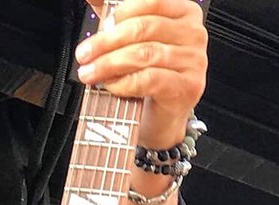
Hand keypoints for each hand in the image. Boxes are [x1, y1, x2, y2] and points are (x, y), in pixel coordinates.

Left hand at [77, 0, 207, 146]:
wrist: (160, 119)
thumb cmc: (146, 77)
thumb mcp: (130, 40)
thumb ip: (115, 14)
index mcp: (184, 13)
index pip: (152, 2)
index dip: (120, 13)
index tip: (98, 29)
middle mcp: (194, 33)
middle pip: (144, 28)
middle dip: (107, 42)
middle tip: (84, 55)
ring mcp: (194, 60)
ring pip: (145, 54)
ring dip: (110, 64)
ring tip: (89, 73)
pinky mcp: (187, 87)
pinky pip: (150, 79)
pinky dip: (124, 83)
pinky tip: (110, 86)